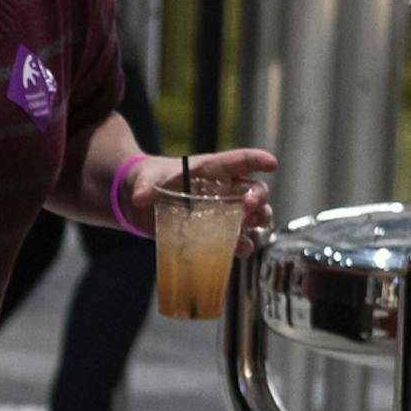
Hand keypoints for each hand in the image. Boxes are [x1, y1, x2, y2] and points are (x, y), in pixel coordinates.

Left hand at [119, 146, 276, 249]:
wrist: (138, 202)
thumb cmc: (148, 180)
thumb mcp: (144, 180)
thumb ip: (144, 187)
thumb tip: (139, 197)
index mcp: (210, 170)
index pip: (239, 160)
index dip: (257, 160)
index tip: (272, 164)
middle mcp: (222, 190)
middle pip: (253, 190)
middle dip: (259, 197)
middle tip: (251, 207)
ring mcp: (221, 212)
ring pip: (252, 215)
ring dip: (258, 221)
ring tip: (253, 227)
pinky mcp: (213, 232)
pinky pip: (235, 240)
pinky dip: (241, 245)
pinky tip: (240, 250)